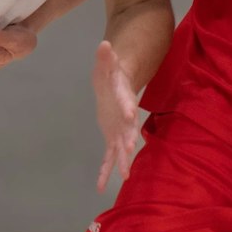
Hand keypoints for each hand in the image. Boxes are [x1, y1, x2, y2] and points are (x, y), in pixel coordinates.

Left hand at [92, 41, 139, 192]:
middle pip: (128, 130)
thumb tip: (104, 44)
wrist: (116, 89)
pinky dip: (105, 171)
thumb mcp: (105, 65)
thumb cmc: (111, 75)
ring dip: (122, 161)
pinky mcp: (113, 140)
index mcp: (123, 99)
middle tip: (130, 150)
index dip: (128, 107)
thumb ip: (105, 56)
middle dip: (129, 140)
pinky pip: (109, 158)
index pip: (127, 102)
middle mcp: (125, 119)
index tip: (131, 115)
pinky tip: (100, 187)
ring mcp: (120, 131)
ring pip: (121, 148)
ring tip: (124, 176)